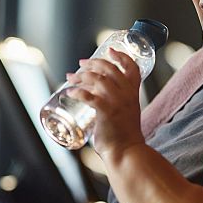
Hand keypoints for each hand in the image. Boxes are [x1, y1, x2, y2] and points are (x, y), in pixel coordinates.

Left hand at [66, 48, 145, 162]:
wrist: (127, 152)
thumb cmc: (123, 137)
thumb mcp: (125, 113)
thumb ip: (114, 102)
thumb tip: (93, 97)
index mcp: (134, 93)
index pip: (132, 67)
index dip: (121, 56)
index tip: (110, 50)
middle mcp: (127, 94)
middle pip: (109, 68)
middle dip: (93, 63)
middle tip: (81, 64)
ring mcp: (117, 102)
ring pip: (98, 79)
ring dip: (81, 76)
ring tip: (71, 78)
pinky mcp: (106, 112)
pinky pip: (88, 96)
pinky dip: (76, 92)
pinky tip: (69, 93)